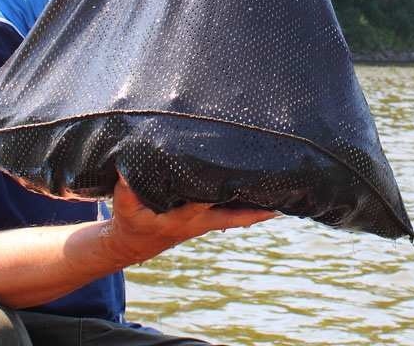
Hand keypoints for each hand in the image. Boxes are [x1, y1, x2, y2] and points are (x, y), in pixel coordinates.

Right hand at [101, 177, 275, 265]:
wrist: (134, 244)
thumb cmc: (132, 222)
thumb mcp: (124, 207)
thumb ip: (125, 190)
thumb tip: (127, 169)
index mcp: (184, 217)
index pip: (209, 202)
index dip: (224, 190)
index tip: (241, 177)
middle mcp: (201, 221)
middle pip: (237, 215)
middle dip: (259, 208)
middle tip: (286, 193)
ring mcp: (207, 222)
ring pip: (240, 215)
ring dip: (261, 206)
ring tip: (289, 190)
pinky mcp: (208, 219)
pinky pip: (235, 212)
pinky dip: (251, 205)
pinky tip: (269, 196)